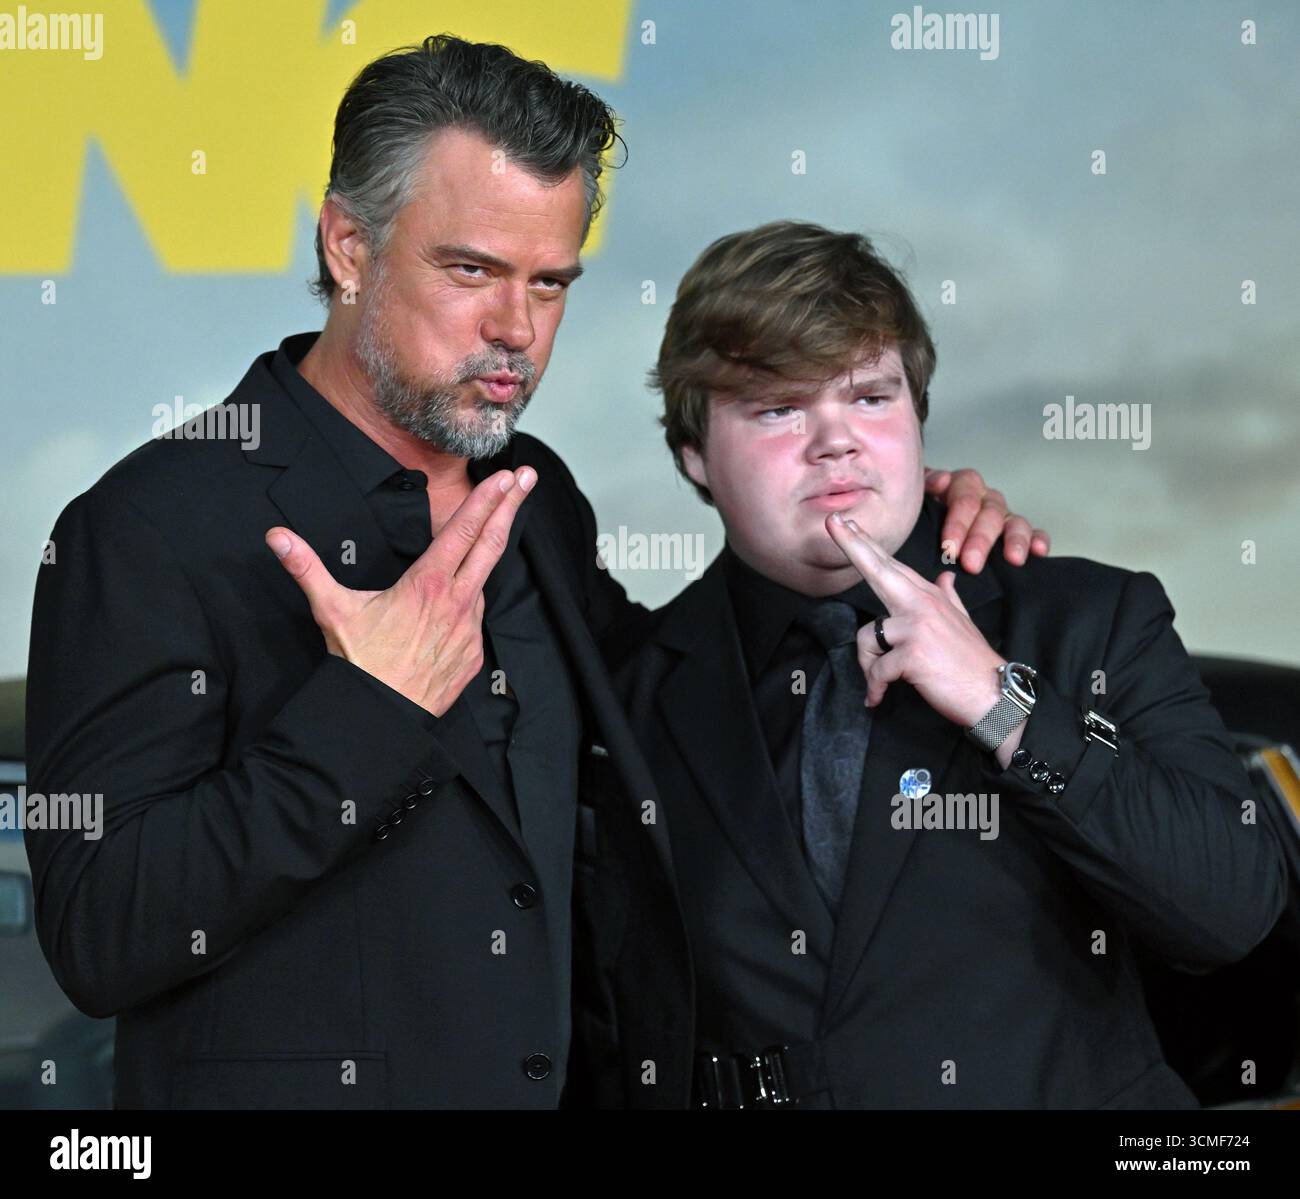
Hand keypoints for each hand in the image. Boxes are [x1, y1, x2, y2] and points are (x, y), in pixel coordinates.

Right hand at [264, 466, 535, 716]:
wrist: (381, 717)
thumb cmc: (359, 663)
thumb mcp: (332, 609)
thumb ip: (306, 567)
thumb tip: (276, 537)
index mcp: (429, 584)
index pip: (465, 531)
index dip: (488, 500)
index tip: (507, 477)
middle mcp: (457, 603)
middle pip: (493, 544)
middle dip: (511, 507)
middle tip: (527, 479)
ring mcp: (470, 629)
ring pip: (482, 584)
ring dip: (485, 561)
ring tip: (485, 541)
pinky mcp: (473, 654)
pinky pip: (475, 621)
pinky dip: (469, 606)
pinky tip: (456, 606)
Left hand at [826, 512, 1004, 728]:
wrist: (997, 696)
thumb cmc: (973, 664)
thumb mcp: (962, 622)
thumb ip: (948, 597)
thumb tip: (946, 576)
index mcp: (930, 596)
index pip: (892, 565)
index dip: (866, 544)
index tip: (845, 522)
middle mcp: (923, 603)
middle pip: (878, 570)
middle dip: (852, 544)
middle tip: (831, 521)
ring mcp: (918, 626)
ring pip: (866, 637)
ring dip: (868, 666)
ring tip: (881, 684)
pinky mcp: (913, 653)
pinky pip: (876, 670)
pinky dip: (875, 688)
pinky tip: (879, 698)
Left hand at [923, 466, 1049, 571]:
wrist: (918, 519)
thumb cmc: (916, 511)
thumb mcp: (913, 496)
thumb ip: (923, 486)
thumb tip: (940, 482)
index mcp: (958, 486)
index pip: (964, 497)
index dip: (958, 522)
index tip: (949, 548)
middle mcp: (983, 498)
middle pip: (989, 512)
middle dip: (981, 539)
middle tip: (971, 564)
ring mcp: (1001, 514)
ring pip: (1014, 520)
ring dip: (1014, 540)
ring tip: (1013, 559)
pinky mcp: (1014, 532)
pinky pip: (1032, 532)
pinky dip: (1037, 540)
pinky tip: (1039, 552)